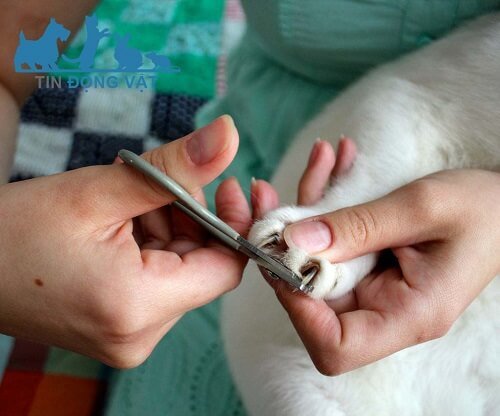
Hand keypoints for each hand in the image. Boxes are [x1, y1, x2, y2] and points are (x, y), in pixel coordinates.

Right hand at [0, 116, 250, 367]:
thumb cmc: (16, 230)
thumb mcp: (102, 189)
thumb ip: (175, 166)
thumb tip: (230, 134)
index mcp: (138, 308)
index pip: (226, 268)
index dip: (233, 223)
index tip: (226, 184)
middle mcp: (140, 336)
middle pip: (203, 267)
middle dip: (191, 219)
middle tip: (156, 187)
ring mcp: (129, 337)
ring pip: (182, 270)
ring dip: (169, 229)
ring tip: (125, 208)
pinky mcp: (120, 328)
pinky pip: (160, 282)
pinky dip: (153, 247)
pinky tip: (120, 229)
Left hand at [252, 140, 499, 374]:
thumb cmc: (482, 209)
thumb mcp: (421, 208)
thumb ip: (357, 226)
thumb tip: (293, 242)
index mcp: (409, 315)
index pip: (335, 345)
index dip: (298, 308)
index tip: (282, 255)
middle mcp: (386, 309)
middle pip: (313, 298)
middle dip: (286, 244)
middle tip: (272, 194)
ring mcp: (375, 286)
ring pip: (316, 261)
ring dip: (305, 210)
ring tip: (319, 158)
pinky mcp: (369, 263)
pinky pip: (333, 239)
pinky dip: (327, 201)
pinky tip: (335, 161)